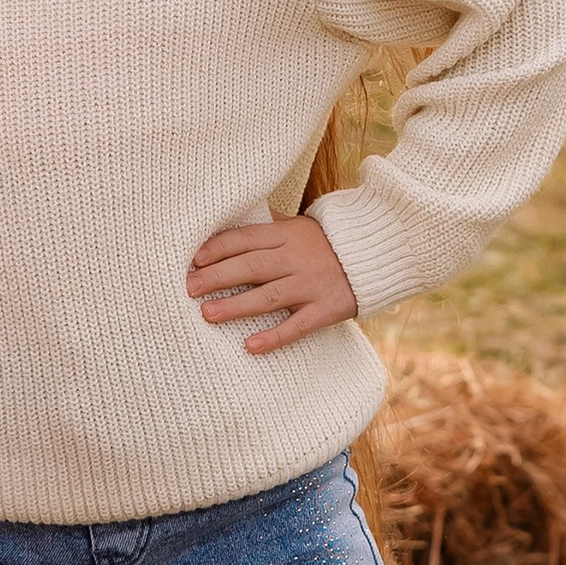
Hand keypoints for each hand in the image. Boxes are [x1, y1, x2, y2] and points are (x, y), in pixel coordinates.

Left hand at [186, 212, 358, 353]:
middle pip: (252, 266)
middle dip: (218, 276)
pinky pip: (298, 325)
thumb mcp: (298, 225)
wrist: (377, 254)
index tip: (193, 260)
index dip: (218, 249)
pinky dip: (275, 336)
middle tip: (188, 288)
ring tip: (207, 314)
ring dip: (237, 306)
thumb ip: (267, 224)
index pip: (246, 239)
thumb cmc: (325, 242)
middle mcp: (297, 258)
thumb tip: (227, 219)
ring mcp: (311, 285)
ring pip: (269, 296)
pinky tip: (251, 345)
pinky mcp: (327, 309)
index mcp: (287, 235)